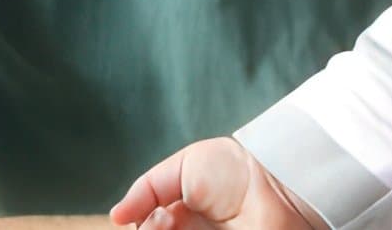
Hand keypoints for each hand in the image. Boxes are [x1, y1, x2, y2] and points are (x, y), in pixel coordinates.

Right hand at [114, 138, 324, 229]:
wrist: (274, 184)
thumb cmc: (234, 170)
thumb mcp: (182, 167)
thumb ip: (146, 190)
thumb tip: (116, 216)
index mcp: (180, 217)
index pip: (149, 228)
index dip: (147, 226)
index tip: (158, 217)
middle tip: (166, 221)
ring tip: (174, 223)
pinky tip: (181, 227)